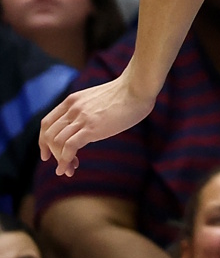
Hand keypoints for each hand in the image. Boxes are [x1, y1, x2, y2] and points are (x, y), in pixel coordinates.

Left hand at [40, 75, 159, 175]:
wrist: (138, 87)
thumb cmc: (128, 94)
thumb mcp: (99, 99)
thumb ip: (89, 109)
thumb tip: (93, 123)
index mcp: (72, 101)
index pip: (47, 123)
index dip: (43, 141)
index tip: (47, 154)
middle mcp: (73, 109)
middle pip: (49, 135)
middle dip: (53, 154)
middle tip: (64, 165)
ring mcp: (81, 118)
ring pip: (57, 143)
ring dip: (60, 160)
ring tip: (70, 170)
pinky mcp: (92, 128)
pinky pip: (69, 147)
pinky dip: (65, 161)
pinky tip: (68, 169)